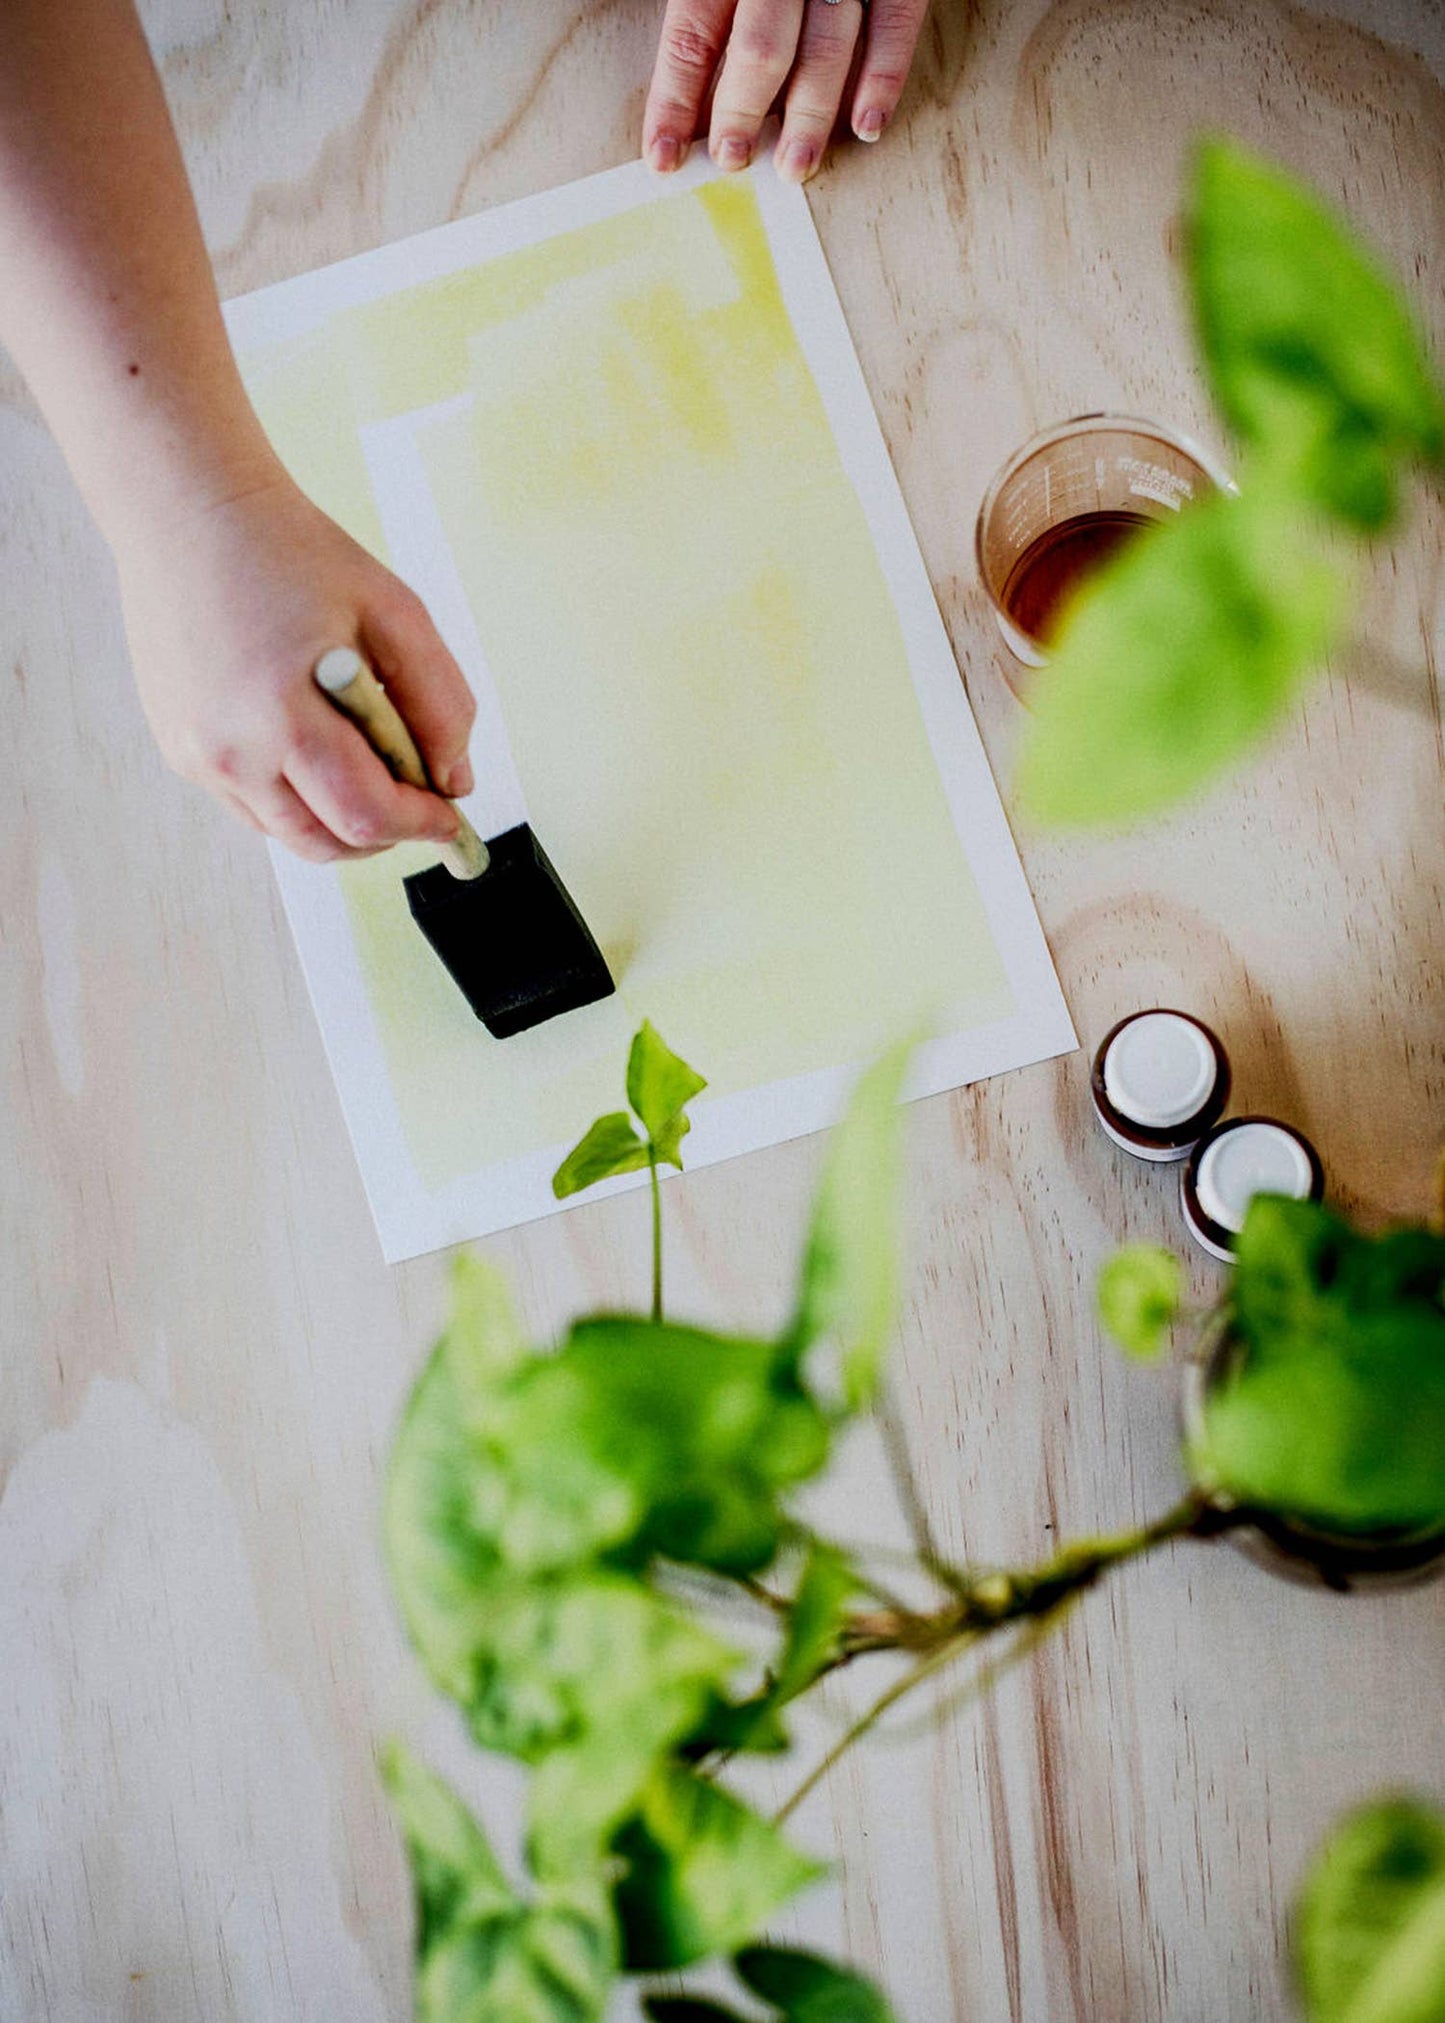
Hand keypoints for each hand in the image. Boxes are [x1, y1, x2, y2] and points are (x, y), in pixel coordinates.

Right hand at [116, 472, 475, 862]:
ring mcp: (197, 756)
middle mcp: (228, 747)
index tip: (450, 817)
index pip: (365, 813)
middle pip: (327, 841)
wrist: (191, 515)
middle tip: (416, 800)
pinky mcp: (181, 752)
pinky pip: (254, 807)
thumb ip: (440, 703)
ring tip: (367, 765)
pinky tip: (313, 745)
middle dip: (386, 833)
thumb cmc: (292, 554)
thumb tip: (454, 782)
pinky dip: (298, 798)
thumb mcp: (395, 613)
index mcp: (280, 710)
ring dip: (341, 822)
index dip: (420, 825)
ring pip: (290, 835)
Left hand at [644, 0, 929, 183]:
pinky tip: (867, 125)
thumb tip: (680, 72)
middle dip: (742, 112)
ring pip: (827, 48)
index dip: (674, 101)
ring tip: (795, 166)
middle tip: (732, 161)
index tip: (662, 155)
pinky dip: (884, 78)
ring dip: (811, 117)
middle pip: (762, 48)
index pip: (693, 34)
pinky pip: (895, 24)